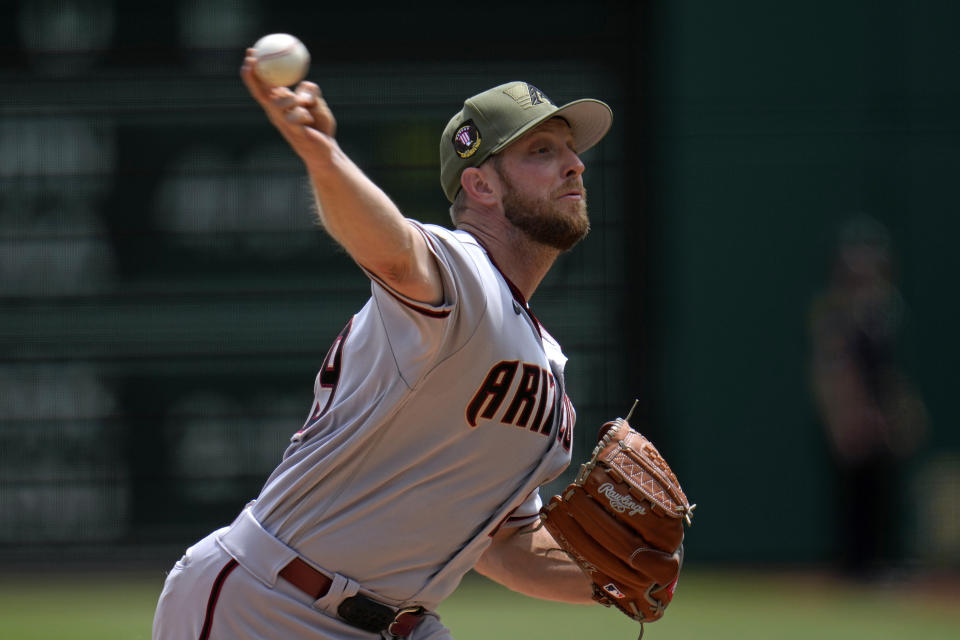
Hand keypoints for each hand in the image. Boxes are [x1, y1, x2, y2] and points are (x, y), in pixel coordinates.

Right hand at [241, 50, 336, 164]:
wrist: (327, 151)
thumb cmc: (320, 126)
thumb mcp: (317, 103)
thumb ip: (310, 92)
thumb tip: (305, 84)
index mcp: (279, 104)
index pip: (262, 85)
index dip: (254, 69)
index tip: (252, 51)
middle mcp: (276, 114)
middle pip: (259, 93)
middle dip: (252, 75)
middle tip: (252, 58)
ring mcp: (282, 123)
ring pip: (278, 104)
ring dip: (292, 100)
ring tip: (304, 104)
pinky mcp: (292, 132)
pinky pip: (296, 116)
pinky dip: (305, 113)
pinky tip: (310, 120)